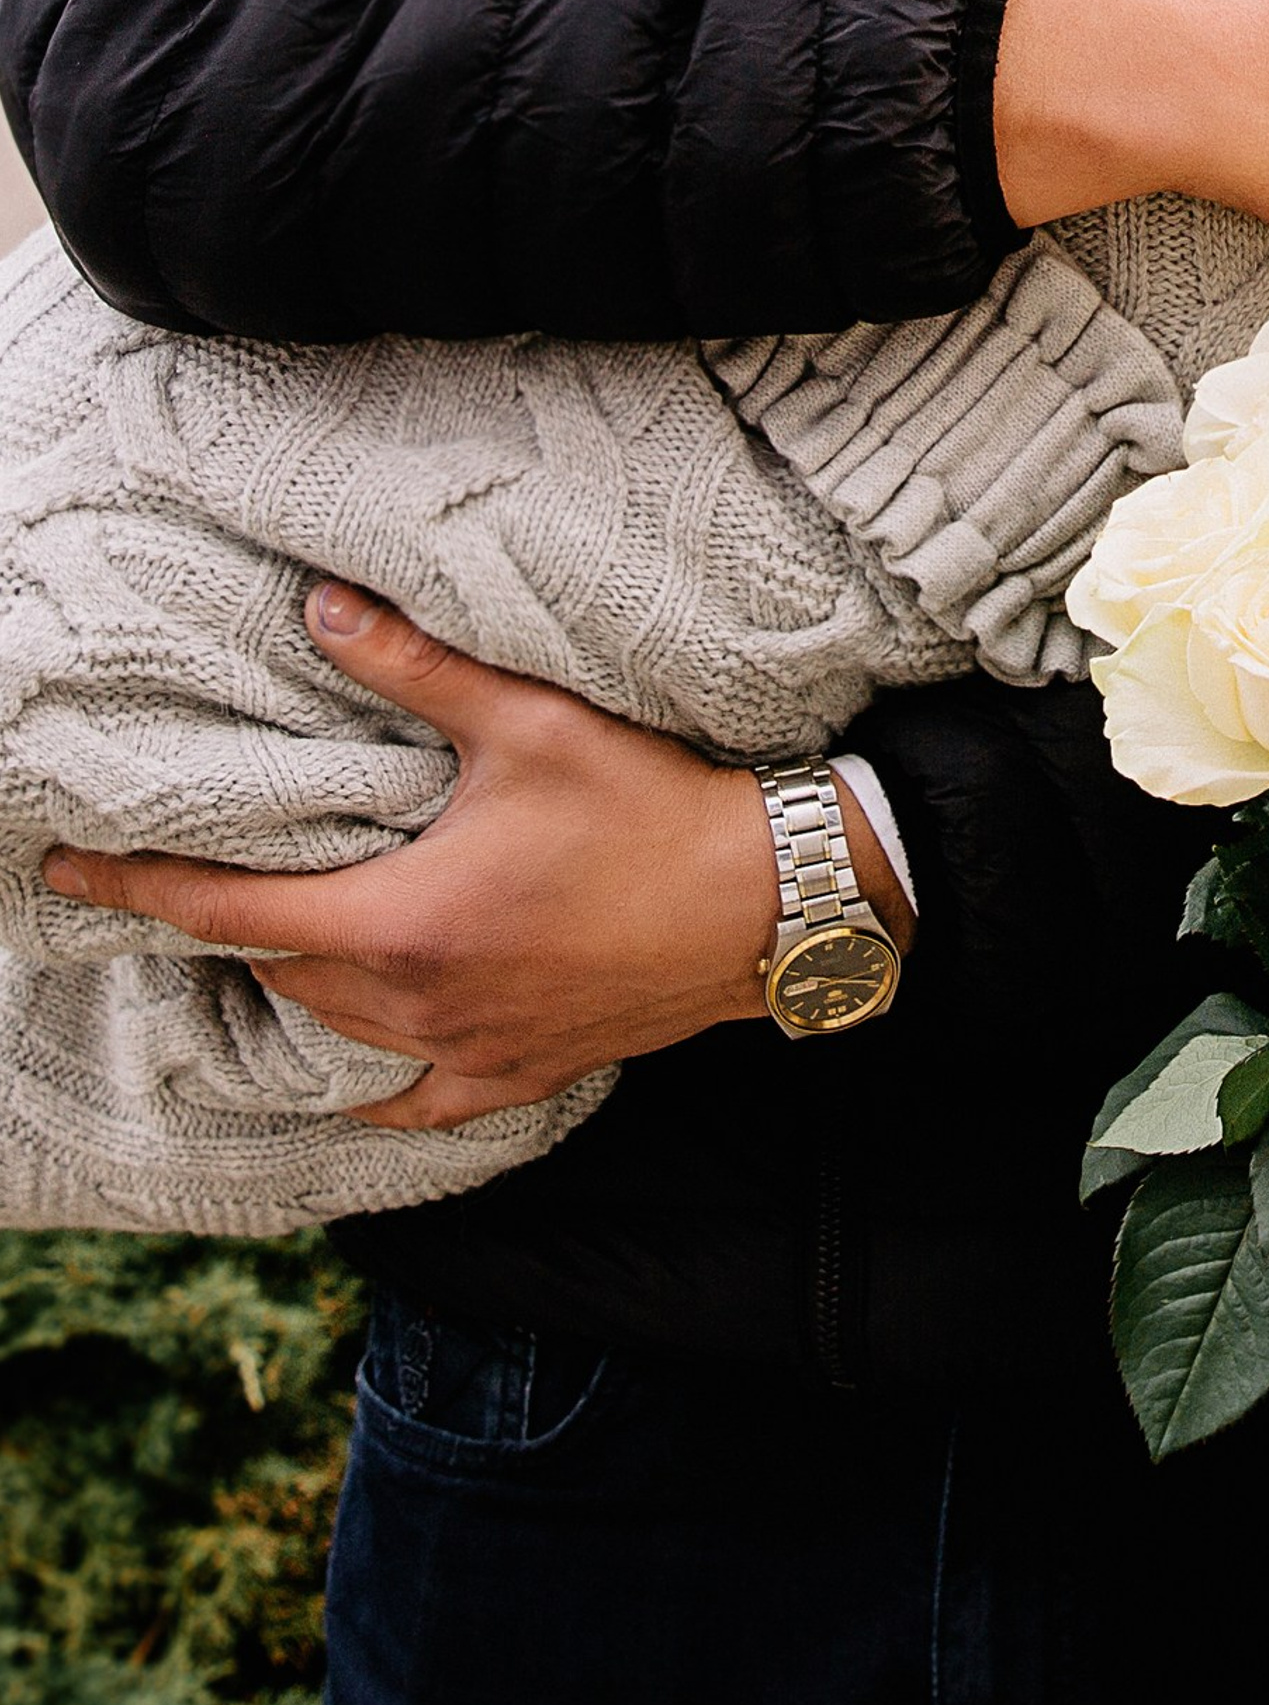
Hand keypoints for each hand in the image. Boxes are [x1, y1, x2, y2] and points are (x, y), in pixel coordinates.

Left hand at [39, 583, 910, 1130]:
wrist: (763, 903)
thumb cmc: (648, 808)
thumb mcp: (527, 723)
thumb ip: (415, 666)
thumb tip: (322, 604)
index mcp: (399, 922)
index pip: (229, 912)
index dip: (139, 892)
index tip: (70, 879)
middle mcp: (416, 1003)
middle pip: (276, 973)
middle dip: (224, 930)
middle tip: (188, 887)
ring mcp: (467, 1049)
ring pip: (336, 1030)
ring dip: (294, 986)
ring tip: (268, 943)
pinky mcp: (520, 1072)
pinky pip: (418, 1101)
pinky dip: (375, 1083)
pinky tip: (362, 1072)